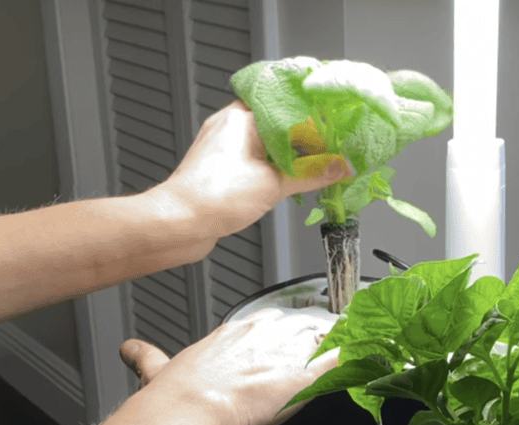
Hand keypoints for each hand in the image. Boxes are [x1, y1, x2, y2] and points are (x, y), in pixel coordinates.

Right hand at [118, 308, 338, 424]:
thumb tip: (130, 349)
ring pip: (324, 338)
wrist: (188, 413)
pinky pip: (339, 362)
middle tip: (326, 350)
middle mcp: (263, 335)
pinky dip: (354, 360)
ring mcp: (285, 354)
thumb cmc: (176, 397)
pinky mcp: (303, 376)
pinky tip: (365, 360)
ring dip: (337, 347)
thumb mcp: (159, 369)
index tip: (290, 341)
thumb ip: (147, 357)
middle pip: (303, 325)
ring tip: (352, 353)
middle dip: (315, 338)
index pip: (272, 321)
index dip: (285, 333)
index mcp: (234, 332)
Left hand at [154, 100, 351, 242]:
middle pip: (280, 124)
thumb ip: (313, 174)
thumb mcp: (274, 185)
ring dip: (290, 156)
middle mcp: (230, 124)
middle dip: (305, 141)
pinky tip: (286, 182)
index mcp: (243, 117)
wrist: (178, 223)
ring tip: (311, 171)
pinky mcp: (220, 164)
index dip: (317, 121)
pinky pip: (255, 158)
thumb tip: (340, 167)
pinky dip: (274, 167)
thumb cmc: (212, 198)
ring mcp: (223, 144)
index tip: (336, 134)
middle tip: (329, 156)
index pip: (290, 108)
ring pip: (267, 142)